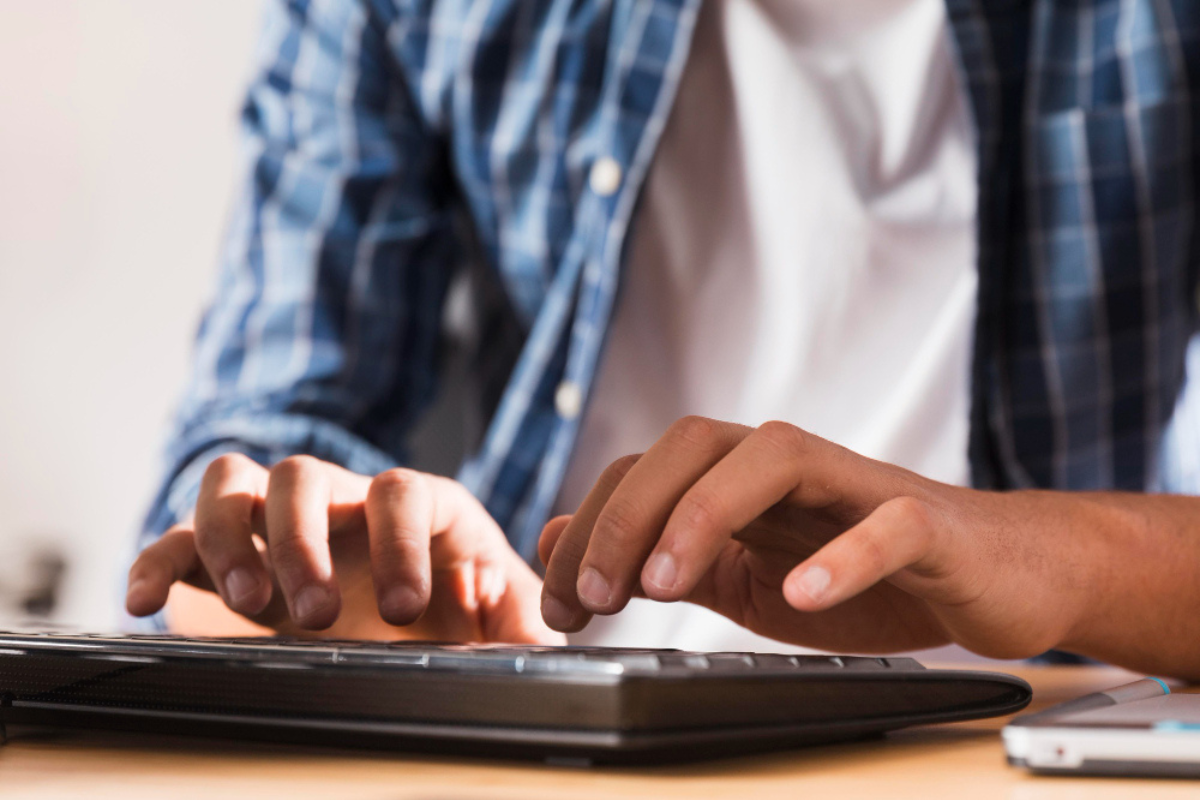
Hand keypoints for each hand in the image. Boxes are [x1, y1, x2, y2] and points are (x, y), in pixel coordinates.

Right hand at [127, 454, 562, 643]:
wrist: (416, 621)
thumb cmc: (462, 611)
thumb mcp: (505, 618)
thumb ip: (526, 622)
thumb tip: (541, 631)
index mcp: (417, 506)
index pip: (401, 490)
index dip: (400, 541)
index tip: (407, 609)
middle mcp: (343, 499)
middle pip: (303, 473)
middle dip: (302, 541)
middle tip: (316, 613)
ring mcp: (281, 519)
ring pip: (233, 482)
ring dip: (231, 539)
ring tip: (250, 605)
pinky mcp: (232, 554)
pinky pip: (177, 537)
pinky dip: (156, 558)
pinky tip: (142, 599)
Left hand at [539, 416, 1103, 658]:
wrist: (993, 577)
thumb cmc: (866, 576)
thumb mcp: (741, 578)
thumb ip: (661, 558)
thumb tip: (561, 541)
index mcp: (741, 480)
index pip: (647, 470)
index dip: (592, 527)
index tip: (565, 605)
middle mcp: (790, 468)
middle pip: (694, 443)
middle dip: (630, 513)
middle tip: (595, 595)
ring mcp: (859, 488)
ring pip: (776, 458)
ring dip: (707, 514)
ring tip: (667, 585)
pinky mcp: (928, 525)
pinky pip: (887, 524)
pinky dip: (842, 555)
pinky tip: (802, 594)